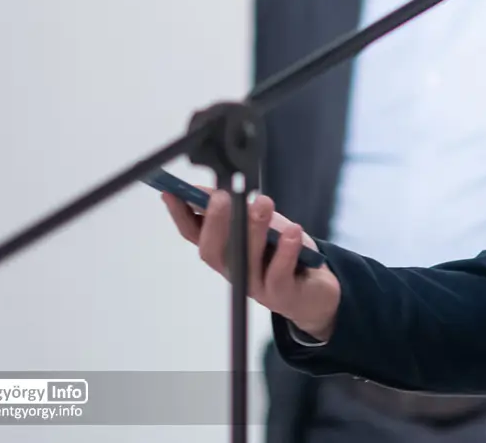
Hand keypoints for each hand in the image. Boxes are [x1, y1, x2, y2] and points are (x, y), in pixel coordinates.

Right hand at [162, 187, 341, 341]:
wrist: (315, 288)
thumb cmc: (281, 251)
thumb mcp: (260, 225)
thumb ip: (237, 210)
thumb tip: (210, 190)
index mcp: (223, 252)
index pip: (194, 234)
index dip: (180, 215)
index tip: (170, 192)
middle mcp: (233, 271)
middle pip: (214, 251)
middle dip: (214, 223)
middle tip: (221, 197)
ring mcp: (255, 286)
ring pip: (246, 261)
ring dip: (253, 230)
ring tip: (263, 203)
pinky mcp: (282, 294)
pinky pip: (278, 274)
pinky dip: (286, 251)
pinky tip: (293, 231)